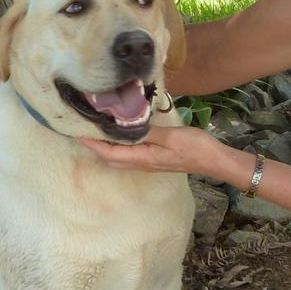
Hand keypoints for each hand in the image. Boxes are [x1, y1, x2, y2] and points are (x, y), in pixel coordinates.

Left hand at [76, 124, 225, 176]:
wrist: (213, 160)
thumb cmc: (195, 148)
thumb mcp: (171, 136)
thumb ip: (148, 132)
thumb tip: (125, 126)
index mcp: (143, 158)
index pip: (109, 152)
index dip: (91, 144)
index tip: (76, 132)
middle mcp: (142, 163)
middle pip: (109, 157)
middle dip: (93, 146)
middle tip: (81, 128)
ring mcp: (148, 162)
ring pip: (118, 156)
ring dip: (104, 146)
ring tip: (95, 130)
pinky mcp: (154, 158)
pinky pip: (129, 153)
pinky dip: (118, 145)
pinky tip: (119, 133)